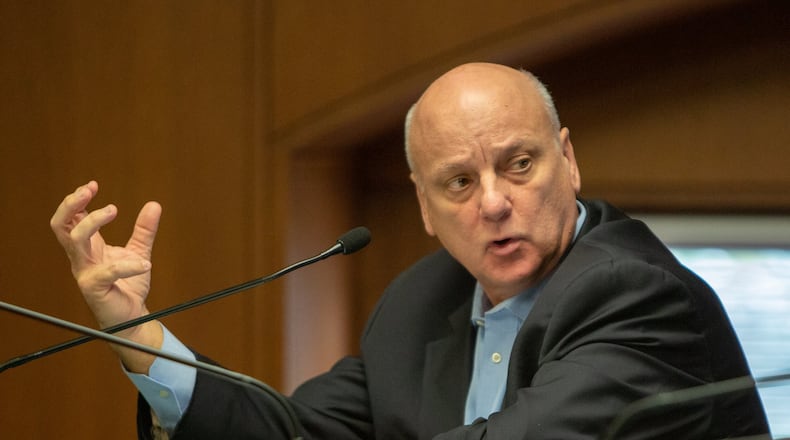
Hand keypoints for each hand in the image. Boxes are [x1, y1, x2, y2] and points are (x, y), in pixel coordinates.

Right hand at [50, 181, 162, 371]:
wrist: (132, 317)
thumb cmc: (129, 285)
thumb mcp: (138, 251)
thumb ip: (144, 230)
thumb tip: (154, 205)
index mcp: (88, 248)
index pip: (70, 219)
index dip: (76, 200)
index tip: (92, 185)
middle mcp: (81, 258)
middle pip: (62, 226)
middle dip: (72, 205)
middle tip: (90, 190)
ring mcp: (85, 273)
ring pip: (75, 241)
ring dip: (92, 221)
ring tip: (114, 210)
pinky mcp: (95, 288)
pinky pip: (107, 272)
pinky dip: (128, 265)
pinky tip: (145, 264)